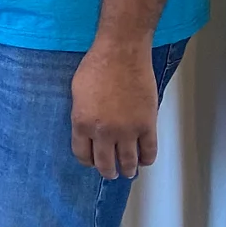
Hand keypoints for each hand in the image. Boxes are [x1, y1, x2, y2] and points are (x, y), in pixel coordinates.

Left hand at [70, 39, 158, 178]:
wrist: (121, 54)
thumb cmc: (96, 66)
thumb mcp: (76, 92)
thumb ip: (81, 114)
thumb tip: (85, 130)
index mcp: (82, 123)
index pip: (83, 154)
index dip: (88, 160)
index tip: (92, 161)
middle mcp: (103, 132)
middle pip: (105, 164)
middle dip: (108, 171)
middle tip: (111, 172)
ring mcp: (127, 131)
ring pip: (128, 162)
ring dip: (128, 170)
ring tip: (128, 171)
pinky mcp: (147, 125)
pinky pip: (149, 152)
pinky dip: (146, 160)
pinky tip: (144, 160)